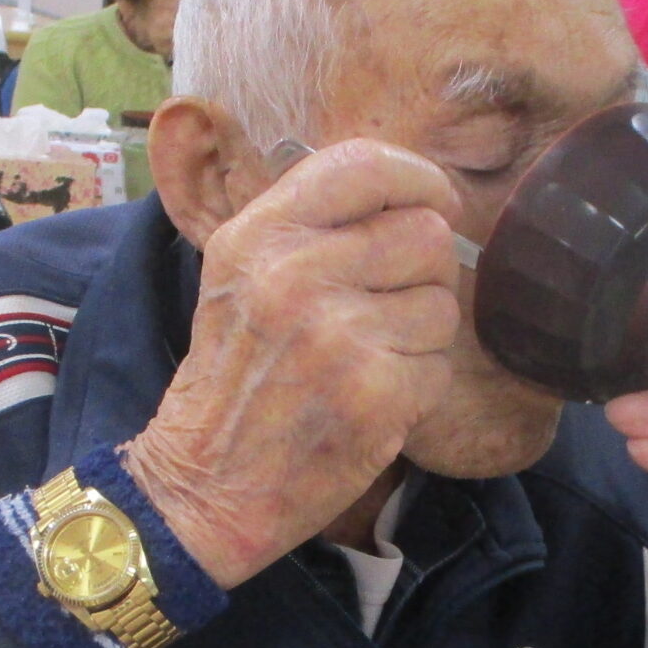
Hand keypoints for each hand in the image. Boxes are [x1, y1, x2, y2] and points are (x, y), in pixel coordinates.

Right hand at [123, 139, 463, 588]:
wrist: (204, 482)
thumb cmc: (234, 378)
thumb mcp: (240, 276)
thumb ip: (310, 225)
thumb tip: (412, 191)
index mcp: (259, 236)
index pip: (364, 165)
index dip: (417, 179)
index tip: (433, 202)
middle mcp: (295, 274)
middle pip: (425, 233)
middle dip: (423, 272)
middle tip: (386, 307)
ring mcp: (338, 335)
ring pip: (442, 302)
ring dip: (420, 334)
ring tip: (368, 360)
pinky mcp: (376, 392)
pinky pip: (440, 364)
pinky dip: (418, 386)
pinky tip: (371, 400)